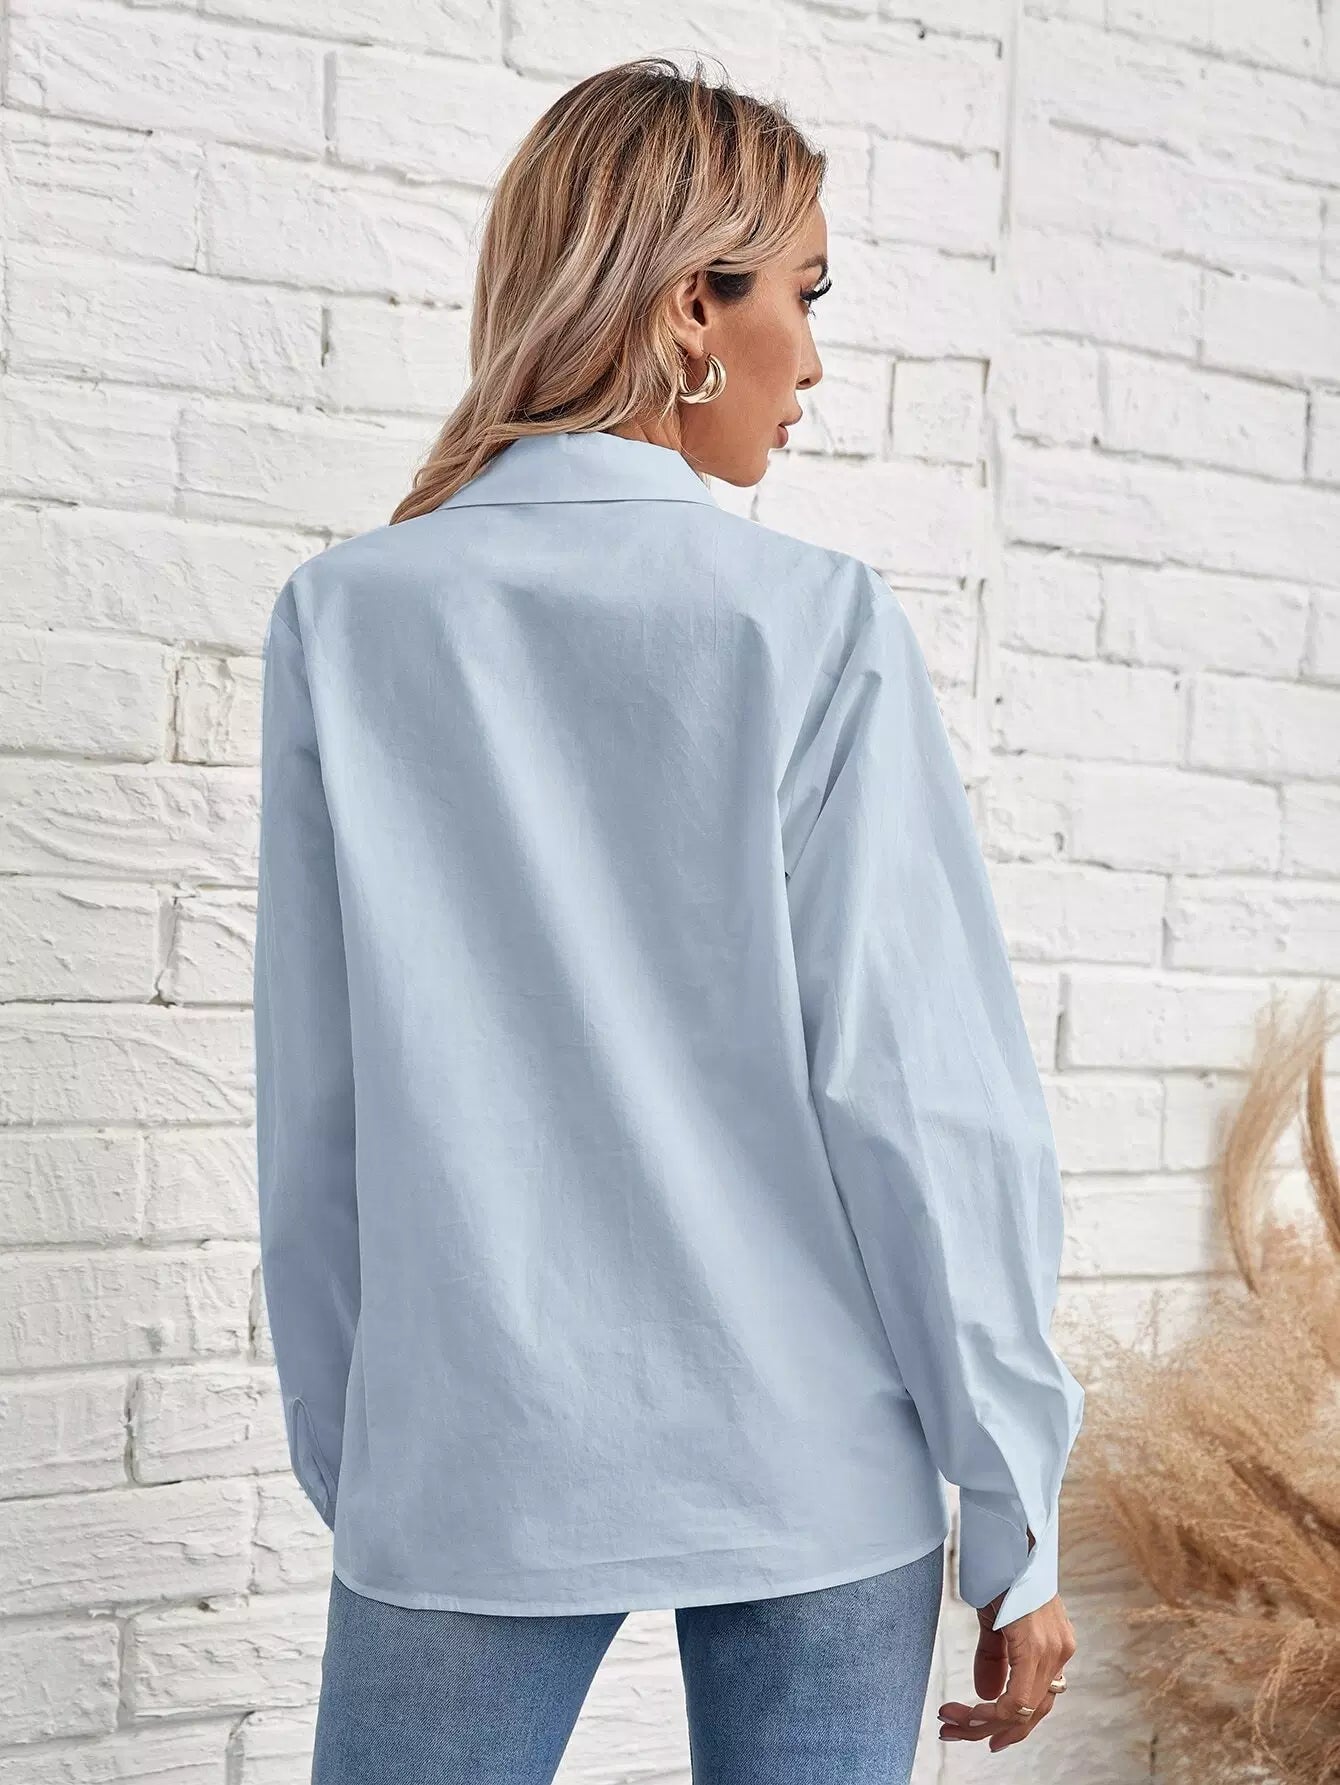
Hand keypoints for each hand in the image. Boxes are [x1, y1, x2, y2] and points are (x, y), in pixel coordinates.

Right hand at [937, 1532, 1076, 1753]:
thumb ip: (996, 1657)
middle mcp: (1060, 1653)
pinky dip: (990, 1713)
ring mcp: (1053, 1651)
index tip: (977, 1733)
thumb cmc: (1003, 1570)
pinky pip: (1018, 1699)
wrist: (1009, 1534)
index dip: (1008, 1726)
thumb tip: (986, 1693)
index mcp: (1054, 1647)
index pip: (1036, 1703)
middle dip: (988, 1730)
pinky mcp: (1037, 1646)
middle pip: (1031, 1714)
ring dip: (982, 1723)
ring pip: (1023, 1712)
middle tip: (954, 1732)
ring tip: (950, 1723)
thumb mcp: (997, 1618)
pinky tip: (966, 1713)